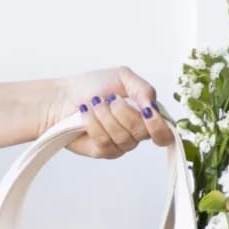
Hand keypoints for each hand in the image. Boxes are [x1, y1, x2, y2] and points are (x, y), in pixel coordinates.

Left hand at [43, 67, 174, 158]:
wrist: (64, 97)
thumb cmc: (93, 86)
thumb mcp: (123, 77)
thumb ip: (144, 89)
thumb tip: (153, 107)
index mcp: (146, 116)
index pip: (164, 133)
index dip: (158, 126)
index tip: (147, 112)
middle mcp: (136, 133)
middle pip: (142, 133)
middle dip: (124, 112)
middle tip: (111, 99)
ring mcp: (120, 145)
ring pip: (122, 137)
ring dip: (105, 116)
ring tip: (94, 104)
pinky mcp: (103, 151)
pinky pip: (104, 141)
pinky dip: (93, 123)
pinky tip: (85, 114)